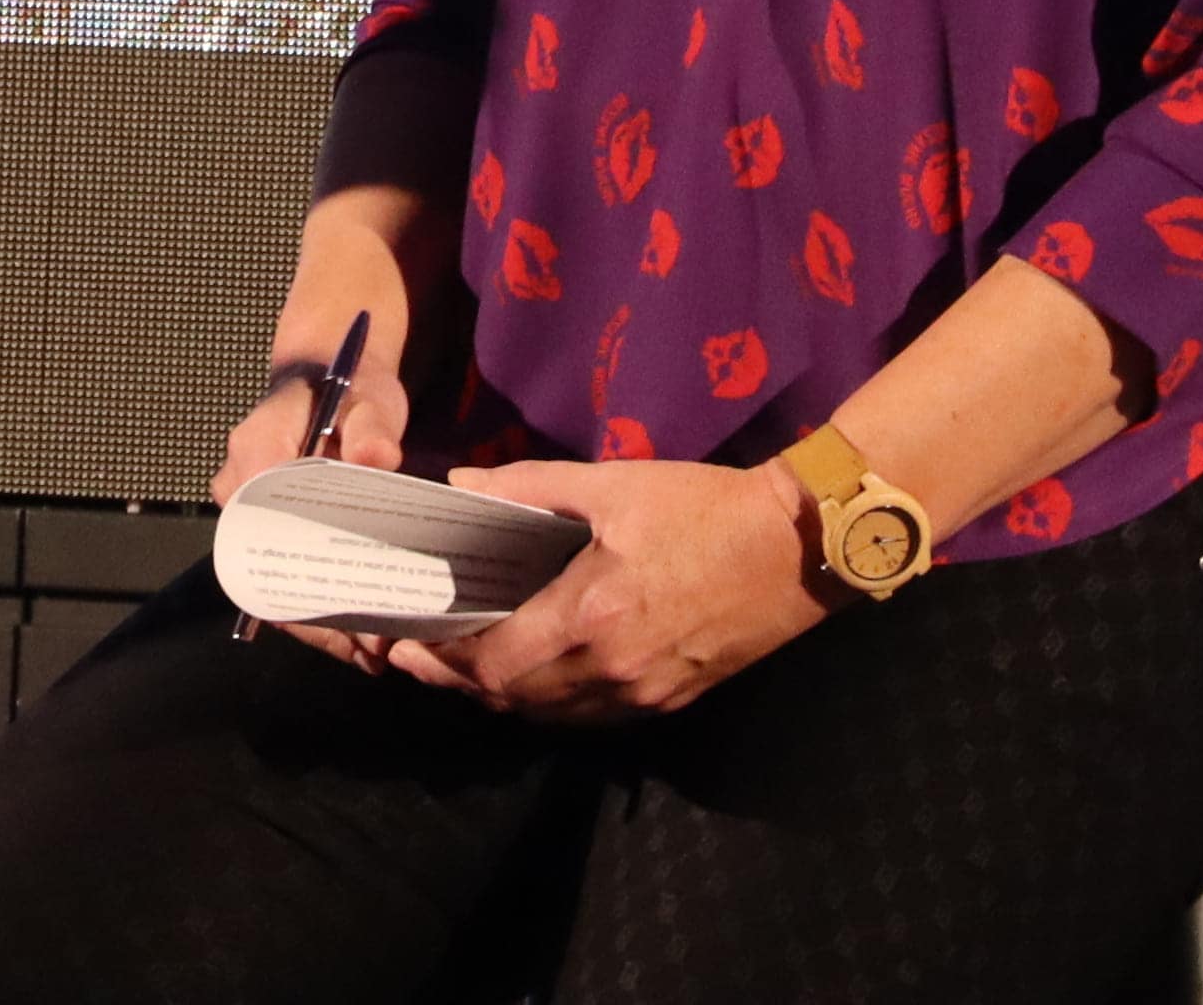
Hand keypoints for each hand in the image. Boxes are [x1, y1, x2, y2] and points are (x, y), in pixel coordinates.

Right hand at [216, 243, 419, 676]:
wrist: (328, 371)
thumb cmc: (347, 381)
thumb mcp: (369, 395)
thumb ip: (371, 425)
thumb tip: (375, 458)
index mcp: (256, 453)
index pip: (263, 533)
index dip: (303, 586)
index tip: (351, 619)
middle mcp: (240, 489)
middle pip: (265, 571)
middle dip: (318, 619)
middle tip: (372, 651)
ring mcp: (250, 511)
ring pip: (275, 579)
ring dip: (321, 620)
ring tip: (375, 652)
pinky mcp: (269, 525)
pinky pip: (287, 572)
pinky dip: (322, 603)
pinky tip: (365, 631)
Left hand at [393, 459, 825, 720]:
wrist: (794, 547)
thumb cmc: (701, 507)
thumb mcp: (612, 483)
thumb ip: (528, 487)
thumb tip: (460, 485)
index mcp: (591, 615)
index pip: (495, 663)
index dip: (445, 660)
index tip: (408, 642)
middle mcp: (613, 669)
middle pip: (514, 699)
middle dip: (462, 682)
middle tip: (423, 657)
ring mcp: (644, 694)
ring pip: (551, 716)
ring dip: (506, 697)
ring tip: (470, 665)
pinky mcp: (671, 700)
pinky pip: (592, 717)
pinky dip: (553, 704)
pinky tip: (538, 673)